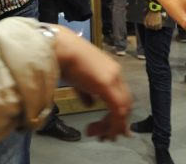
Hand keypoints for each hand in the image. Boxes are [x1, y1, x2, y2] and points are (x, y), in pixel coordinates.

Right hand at [51, 25, 131, 140]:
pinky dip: (112, 123)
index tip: (110, 128)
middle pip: (125, 104)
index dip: (117, 114)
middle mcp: (116, 74)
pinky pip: (117, 109)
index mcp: (110, 71)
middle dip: (117, 123)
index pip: (121, 96)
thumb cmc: (64, 59)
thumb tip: (90, 104)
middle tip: (108, 137)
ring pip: (123, 108)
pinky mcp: (106, 84)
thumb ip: (86, 92)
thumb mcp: (77, 79)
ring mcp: (113, 78)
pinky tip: (103, 131)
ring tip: (103, 136)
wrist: (61, 48)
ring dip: (113, 125)